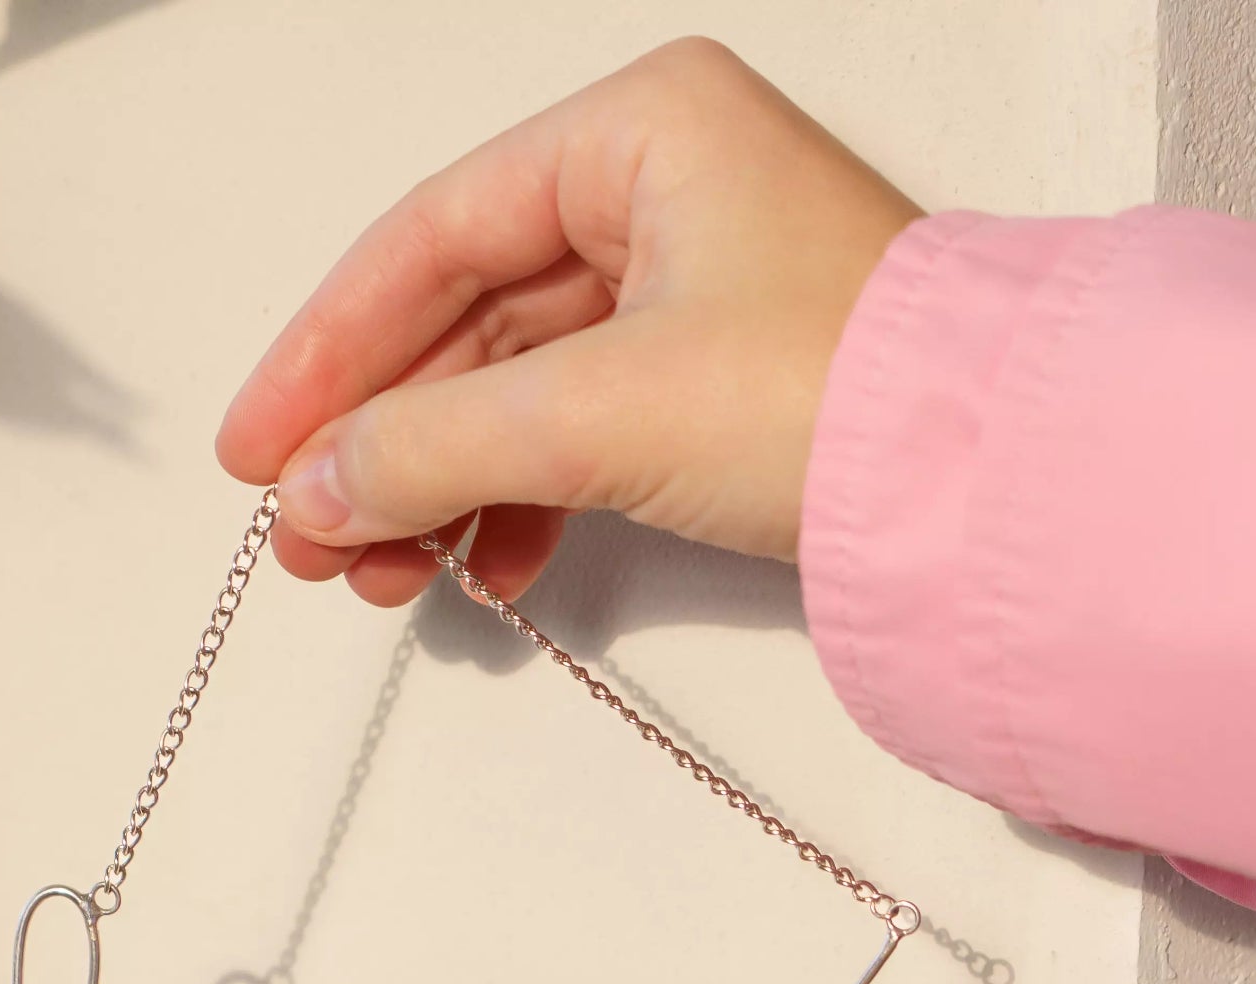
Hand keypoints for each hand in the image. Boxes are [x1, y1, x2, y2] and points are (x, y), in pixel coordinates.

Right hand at [216, 36, 919, 606]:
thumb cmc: (832, 394)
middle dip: (380, 441)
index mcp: (638, 133)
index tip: (255, 450)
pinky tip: (485, 573)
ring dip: (440, 489)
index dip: (325, 351)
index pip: (431, 239)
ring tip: (380, 579)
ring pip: (516, 390)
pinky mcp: (717, 387)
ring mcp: (692, 294)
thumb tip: (309, 491)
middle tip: (302, 541)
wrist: (1000, 494)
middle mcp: (662, 195)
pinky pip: (579, 436)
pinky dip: (523, 505)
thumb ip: (430, 444)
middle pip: (464, 321)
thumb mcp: (598, 407)